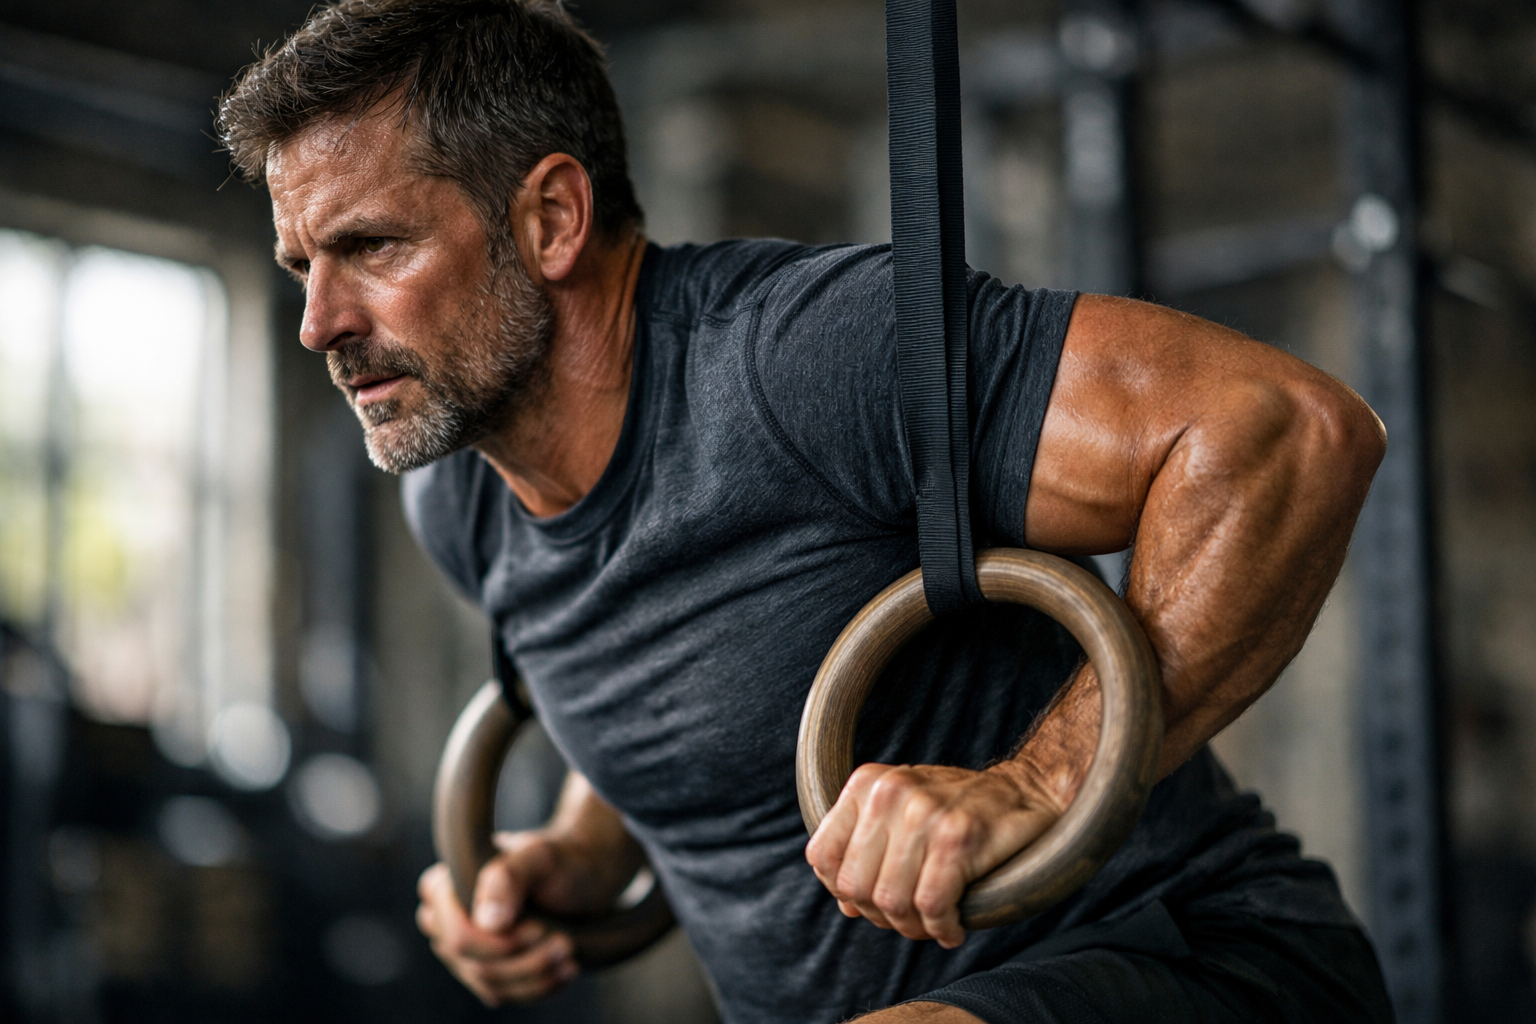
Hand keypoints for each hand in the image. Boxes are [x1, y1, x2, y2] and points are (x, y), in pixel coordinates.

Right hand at [416, 831, 581, 1004]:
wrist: (586, 882)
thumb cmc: (560, 862)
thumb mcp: (540, 858)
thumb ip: (509, 878)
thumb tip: (488, 923)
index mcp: (446, 885)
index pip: (452, 931)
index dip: (492, 942)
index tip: (537, 930)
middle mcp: (447, 919)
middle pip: (467, 960)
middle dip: (518, 958)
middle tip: (563, 942)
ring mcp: (465, 950)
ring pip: (487, 981)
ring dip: (535, 972)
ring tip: (569, 952)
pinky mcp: (488, 972)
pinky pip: (504, 993)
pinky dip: (539, 986)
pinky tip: (566, 969)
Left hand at [804, 762, 1062, 947]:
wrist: (1027, 790)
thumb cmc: (960, 808)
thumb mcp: (903, 812)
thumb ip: (868, 849)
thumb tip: (845, 905)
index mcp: (867, 783)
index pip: (822, 856)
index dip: (842, 892)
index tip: (871, 903)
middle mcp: (889, 793)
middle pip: (855, 886)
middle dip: (880, 916)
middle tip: (909, 921)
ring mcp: (924, 813)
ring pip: (891, 902)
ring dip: (913, 928)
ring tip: (933, 926)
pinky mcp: (959, 837)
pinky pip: (933, 906)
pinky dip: (942, 929)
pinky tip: (954, 929)